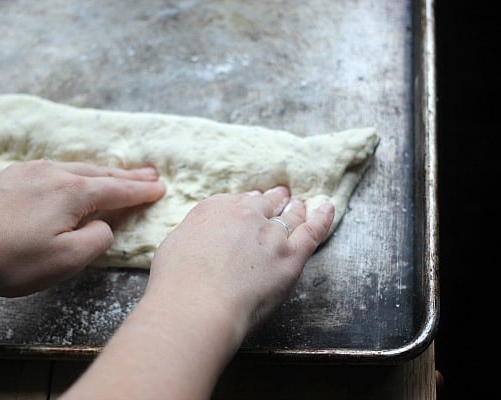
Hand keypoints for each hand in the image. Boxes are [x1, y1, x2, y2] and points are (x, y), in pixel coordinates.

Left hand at [0, 160, 164, 296]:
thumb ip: (98, 239)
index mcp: (73, 193)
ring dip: (104, 172)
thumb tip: (104, 224)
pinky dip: (78, 173)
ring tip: (122, 173)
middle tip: (152, 174)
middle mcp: (56, 173)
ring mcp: (33, 171)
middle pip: (101, 173)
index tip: (160, 190)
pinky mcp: (15, 176)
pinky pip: (57, 169)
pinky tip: (79, 176)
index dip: (141, 191)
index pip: (117, 190)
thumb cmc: (13, 261)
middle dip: (128, 175)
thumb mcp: (67, 260)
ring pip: (79, 168)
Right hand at [146, 186, 334, 337]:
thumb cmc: (176, 283)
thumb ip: (195, 237)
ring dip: (295, 209)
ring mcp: (270, 234)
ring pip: (289, 216)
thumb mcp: (173, 246)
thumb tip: (203, 241)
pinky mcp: (290, 256)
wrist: (196, 303)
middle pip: (264, 204)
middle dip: (273, 200)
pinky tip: (327, 208)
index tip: (253, 202)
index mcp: (214, 210)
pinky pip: (312, 230)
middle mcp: (244, 215)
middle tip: (280, 196)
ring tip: (300, 205)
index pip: (237, 202)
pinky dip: (322, 218)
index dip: (248, 203)